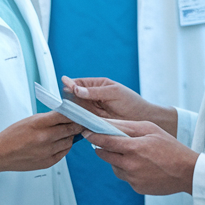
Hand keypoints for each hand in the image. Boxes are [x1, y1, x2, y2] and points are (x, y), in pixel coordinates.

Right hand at [0, 111, 82, 173]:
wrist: (0, 154)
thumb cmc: (13, 135)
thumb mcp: (30, 120)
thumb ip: (49, 118)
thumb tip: (65, 116)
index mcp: (39, 124)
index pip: (65, 115)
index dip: (75, 113)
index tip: (79, 112)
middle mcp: (45, 138)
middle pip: (70, 129)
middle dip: (77, 125)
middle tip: (80, 122)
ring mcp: (47, 151)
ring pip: (69, 141)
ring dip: (70, 136)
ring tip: (67, 133)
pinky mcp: (48, 162)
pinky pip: (64, 153)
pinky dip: (65, 147)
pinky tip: (61, 143)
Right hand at [62, 76, 177, 135]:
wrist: (141, 119)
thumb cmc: (131, 102)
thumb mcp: (114, 93)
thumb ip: (95, 91)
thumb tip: (77, 88)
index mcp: (97, 85)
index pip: (78, 83)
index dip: (70, 84)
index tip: (64, 87)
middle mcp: (92, 97)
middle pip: (74, 97)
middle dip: (68, 99)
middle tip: (63, 101)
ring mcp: (92, 110)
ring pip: (76, 109)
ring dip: (71, 110)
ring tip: (66, 111)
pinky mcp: (93, 122)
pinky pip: (81, 120)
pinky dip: (76, 120)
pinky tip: (73, 120)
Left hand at [86, 120, 198, 195]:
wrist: (186, 172)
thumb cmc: (170, 147)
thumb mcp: (150, 129)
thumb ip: (127, 126)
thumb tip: (107, 123)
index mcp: (134, 147)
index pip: (104, 141)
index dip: (93, 135)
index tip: (86, 131)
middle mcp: (130, 165)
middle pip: (104, 155)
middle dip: (103, 147)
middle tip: (110, 141)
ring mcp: (132, 179)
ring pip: (114, 166)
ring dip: (117, 159)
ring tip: (134, 154)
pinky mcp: (136, 188)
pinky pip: (125, 177)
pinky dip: (128, 170)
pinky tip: (142, 166)